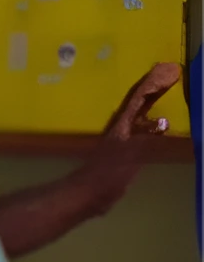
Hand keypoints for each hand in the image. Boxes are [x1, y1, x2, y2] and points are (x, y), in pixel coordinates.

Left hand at [79, 61, 178, 206]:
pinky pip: (142, 129)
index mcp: (122, 125)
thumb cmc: (107, 174)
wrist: (89, 193)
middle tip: (171, 73)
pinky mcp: (123, 151)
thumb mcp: (128, 156)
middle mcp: (121, 127)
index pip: (138, 97)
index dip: (152, 83)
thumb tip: (163, 123)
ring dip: (152, 102)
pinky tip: (160, 127)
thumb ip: (145, 140)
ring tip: (168, 92)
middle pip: (139, 102)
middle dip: (154, 88)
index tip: (168, 68)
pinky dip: (152, 122)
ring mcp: (121, 138)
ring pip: (140, 113)